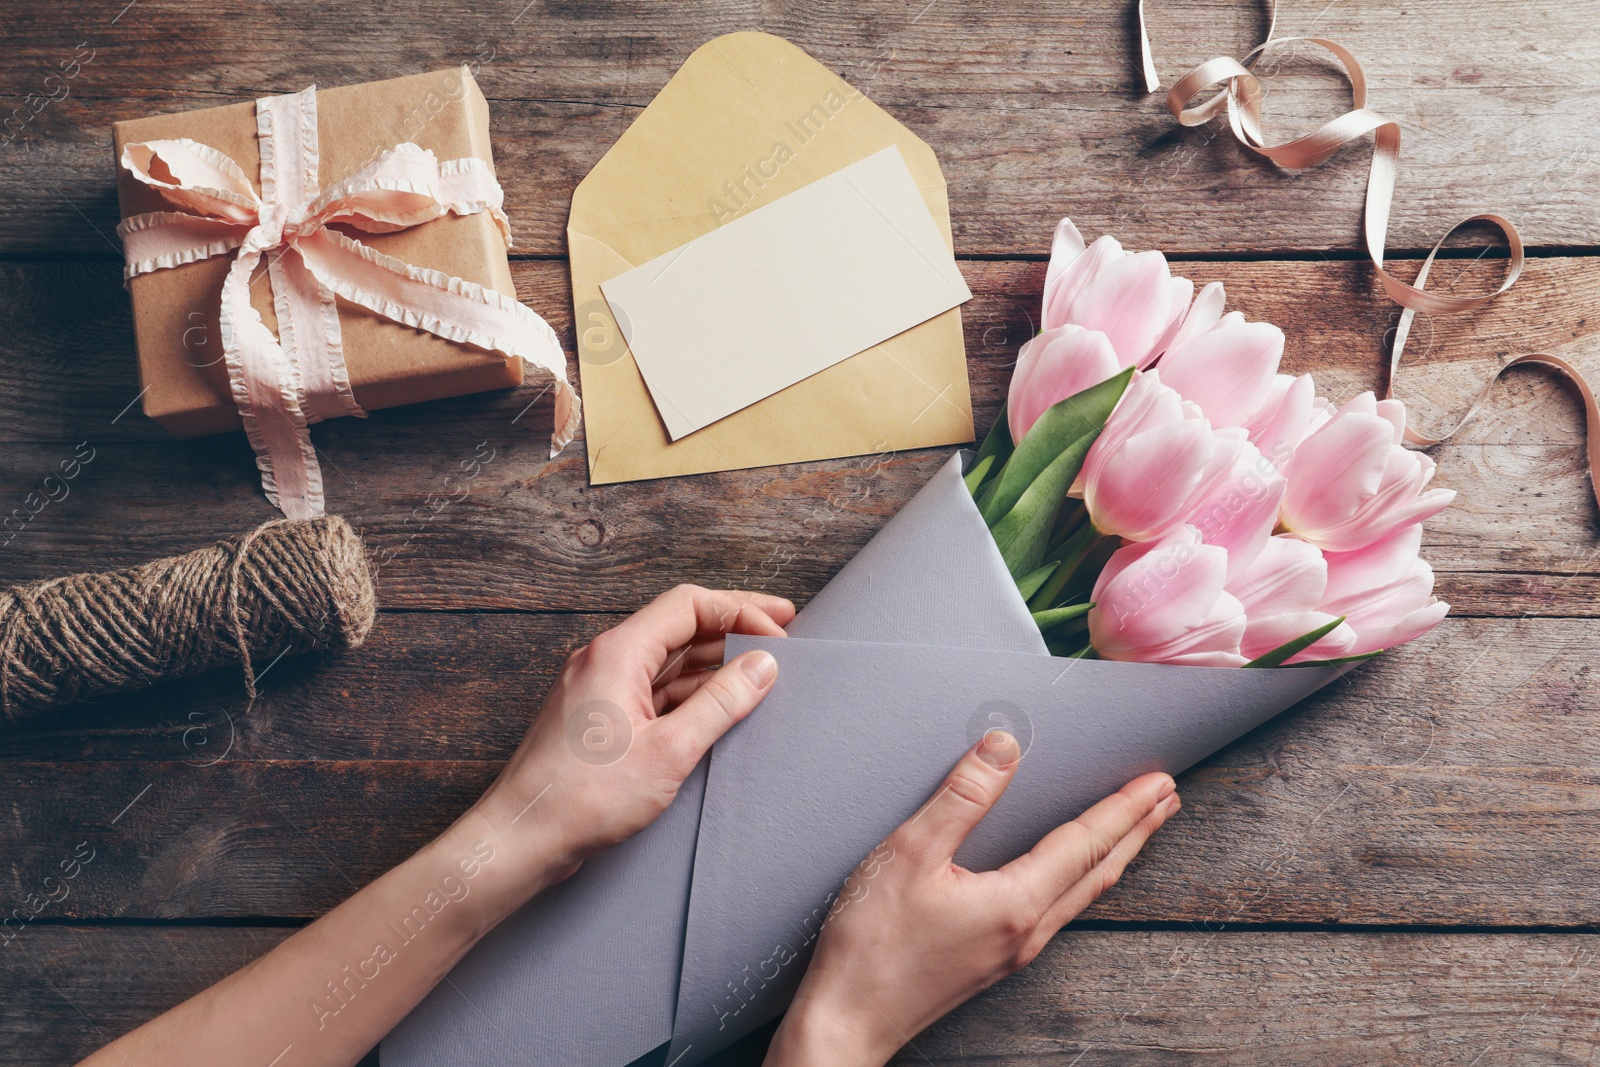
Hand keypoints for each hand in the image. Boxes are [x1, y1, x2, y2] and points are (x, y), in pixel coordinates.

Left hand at [462, 584, 794, 902]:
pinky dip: (689, 690)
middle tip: (783, 629)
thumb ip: (721, 703)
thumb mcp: (669, 751)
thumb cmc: (583, 798)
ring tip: (758, 668)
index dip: (740, 612)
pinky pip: (652, 688)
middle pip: (679, 624)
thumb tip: (763, 666)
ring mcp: (598, 687)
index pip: (689, 605)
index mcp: (617, 653)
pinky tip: (719, 703)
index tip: (780, 632)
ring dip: (713, 660)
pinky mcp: (598, 716)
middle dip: (732, 626)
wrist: (522, 838)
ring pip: (667, 658)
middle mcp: (604, 659)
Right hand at [766, 732, 1179, 1066]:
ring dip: (1114, 856)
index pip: (1084, 842)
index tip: (1159, 781)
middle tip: (1167, 798)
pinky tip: (1073, 877)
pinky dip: (1083, 880)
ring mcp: (1012, 952)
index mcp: (1015, 902)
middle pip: (1098, 871)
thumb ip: (961, 798)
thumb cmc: (871, 944)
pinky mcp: (994, 962)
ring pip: (1082, 895)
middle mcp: (1026, 931)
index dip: (1124, 808)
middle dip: (1135, 831)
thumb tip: (1004, 746)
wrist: (847, 1022)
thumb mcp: (910, 854)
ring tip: (1136, 830)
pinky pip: (1058, 912)